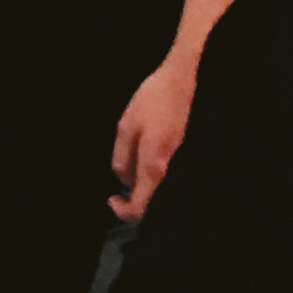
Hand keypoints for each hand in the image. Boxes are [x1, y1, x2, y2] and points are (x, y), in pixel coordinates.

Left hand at [107, 53, 193, 221]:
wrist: (179, 82)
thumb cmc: (153, 100)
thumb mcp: (125, 128)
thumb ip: (122, 159)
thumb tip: (123, 181)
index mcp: (154, 163)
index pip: (141, 205)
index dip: (123, 210)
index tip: (112, 200)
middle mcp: (169, 166)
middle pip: (150, 200)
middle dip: (130, 199)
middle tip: (116, 192)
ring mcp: (176, 159)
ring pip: (155, 187)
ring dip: (138, 184)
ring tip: (125, 168)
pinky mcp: (178, 151)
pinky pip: (160, 172)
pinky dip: (147, 173)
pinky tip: (138, 157)